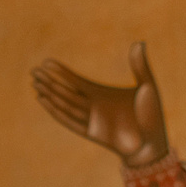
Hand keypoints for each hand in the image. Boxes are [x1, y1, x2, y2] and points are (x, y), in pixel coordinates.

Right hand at [32, 42, 170, 168]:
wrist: (153, 144)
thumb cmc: (151, 116)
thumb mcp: (148, 86)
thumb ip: (140, 66)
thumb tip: (139, 42)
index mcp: (103, 94)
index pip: (76, 80)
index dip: (61, 71)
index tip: (46, 62)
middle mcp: (94, 106)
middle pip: (66, 91)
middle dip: (50, 81)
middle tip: (33, 71)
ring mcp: (91, 120)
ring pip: (64, 104)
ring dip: (49, 93)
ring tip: (34, 83)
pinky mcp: (92, 133)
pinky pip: (69, 120)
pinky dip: (55, 111)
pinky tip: (43, 101)